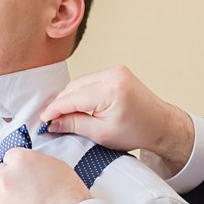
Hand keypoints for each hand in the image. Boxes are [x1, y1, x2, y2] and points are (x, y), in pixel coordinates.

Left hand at [0, 148, 90, 203]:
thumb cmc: (69, 198)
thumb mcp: (58, 167)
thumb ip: (38, 163)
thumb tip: (31, 167)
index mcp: (23, 159)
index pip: (11, 155)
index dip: (20, 165)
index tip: (26, 172)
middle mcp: (8, 173)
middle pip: (1, 170)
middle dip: (12, 177)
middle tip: (26, 187)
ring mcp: (1, 192)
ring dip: (3, 189)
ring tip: (19, 198)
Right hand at [39, 66, 193, 178]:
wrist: (161, 124)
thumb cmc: (137, 132)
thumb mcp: (101, 133)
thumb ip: (74, 124)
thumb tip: (52, 122)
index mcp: (110, 90)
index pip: (71, 98)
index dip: (54, 110)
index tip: (43, 121)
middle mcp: (112, 74)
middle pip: (73, 87)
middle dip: (61, 104)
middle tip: (52, 121)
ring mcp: (115, 70)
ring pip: (80, 83)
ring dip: (70, 98)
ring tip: (65, 116)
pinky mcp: (117, 71)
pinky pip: (90, 81)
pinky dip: (82, 93)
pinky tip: (78, 106)